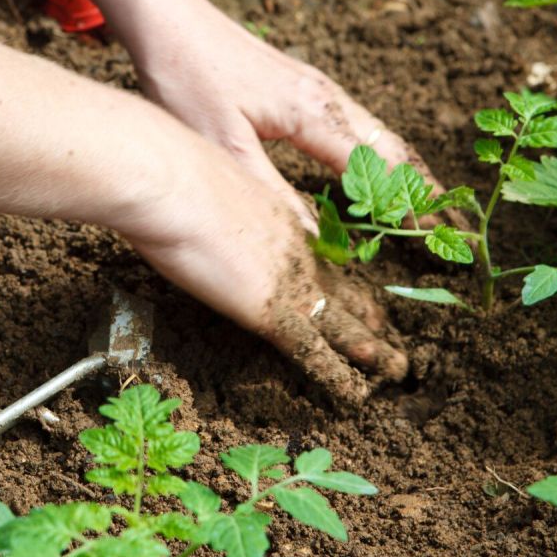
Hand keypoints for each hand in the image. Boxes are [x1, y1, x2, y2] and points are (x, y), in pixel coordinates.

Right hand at [0, 0, 406, 403]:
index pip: (315, 250)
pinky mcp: (275, 305)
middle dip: (375, 312)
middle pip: (343, 283)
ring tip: (401, 367)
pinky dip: (345, 375)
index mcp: (267, 209)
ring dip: (375, 346)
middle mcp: (290, 241)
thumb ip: (183, 198)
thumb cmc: (154, 162)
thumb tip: (157, 197)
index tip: (360, 286)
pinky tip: (364, 394)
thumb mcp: (178, 176)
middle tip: (402, 334)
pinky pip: (321, 351)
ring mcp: (287, 273)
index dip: (341, 272)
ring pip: (347, 318)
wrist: (158, 170)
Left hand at [122, 0, 443, 229]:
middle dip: (424, 192)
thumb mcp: (224, 147)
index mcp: (314, 114)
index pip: (380, 170)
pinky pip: (357, 125)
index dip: (408, 208)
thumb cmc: (188, 78)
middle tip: (450, 232)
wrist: (169, 22)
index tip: (435, 240)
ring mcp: (318, 88)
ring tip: (427, 210)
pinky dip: (378, 155)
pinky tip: (372, 174)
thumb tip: (314, 241)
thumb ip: (271, 195)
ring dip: (405, 172)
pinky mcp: (303, 85)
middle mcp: (327, 98)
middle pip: (393, 150)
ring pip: (378, 135)